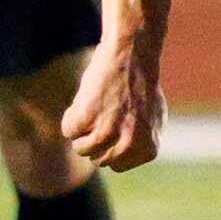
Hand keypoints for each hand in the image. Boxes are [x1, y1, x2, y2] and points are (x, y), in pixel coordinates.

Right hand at [63, 41, 165, 170]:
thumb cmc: (140, 84)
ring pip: (80, 149)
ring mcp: (107, 132)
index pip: (116, 165)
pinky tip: (89, 98)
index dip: (112, 143)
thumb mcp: (152, 119)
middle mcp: (129, 144)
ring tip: (98, 106)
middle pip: (97, 160)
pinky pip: (68, 130)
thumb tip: (121, 161)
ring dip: (83, 129)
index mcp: (148, 148)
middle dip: (96, 138)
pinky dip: (72, 114)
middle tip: (108, 111)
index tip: (119, 122)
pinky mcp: (87, 117)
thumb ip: (140, 143)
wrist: (132, 53)